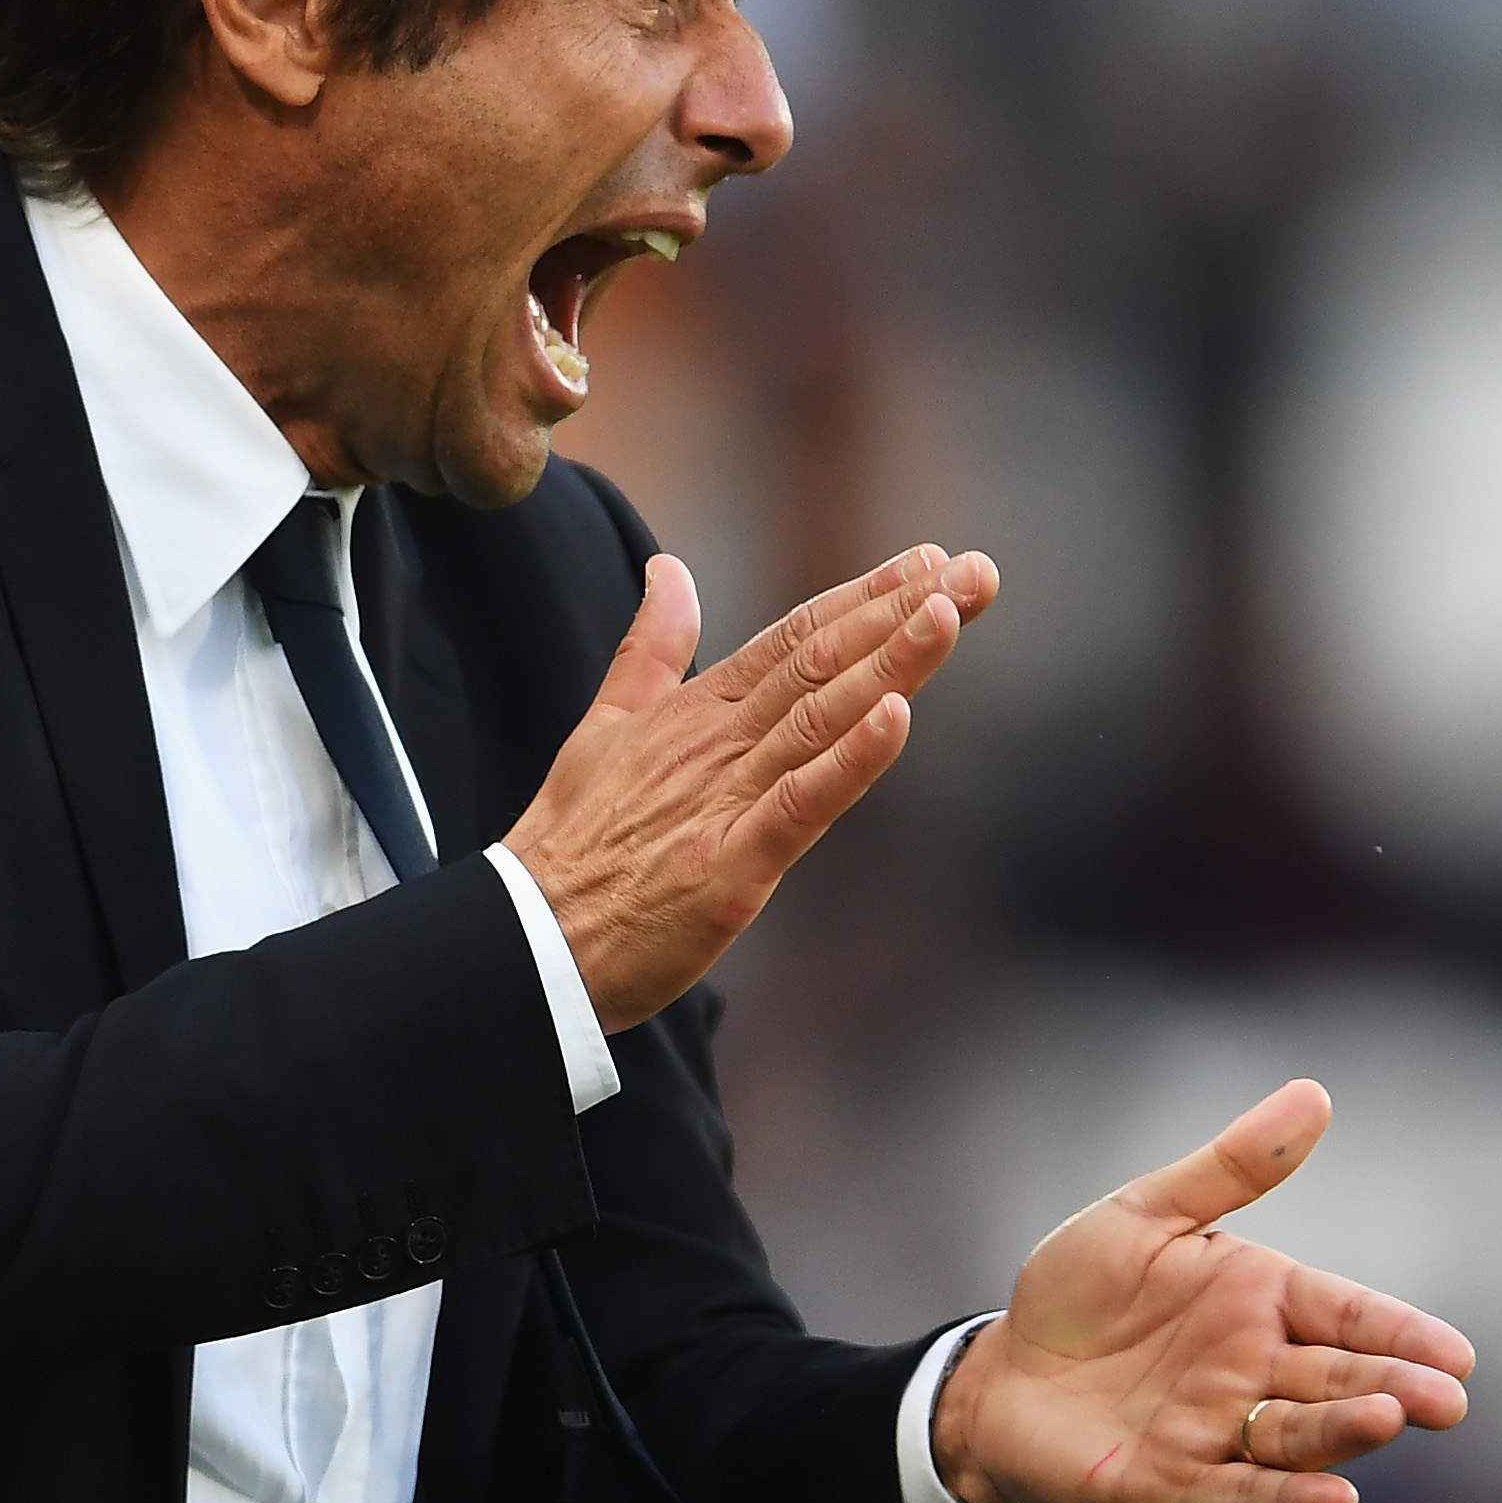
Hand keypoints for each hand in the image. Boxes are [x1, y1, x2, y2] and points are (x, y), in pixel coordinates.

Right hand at [505, 544, 998, 1030]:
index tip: (932, 561)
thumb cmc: (569, 844)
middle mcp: (716, 745)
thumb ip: (650, 650)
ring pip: (820, 718)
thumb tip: (669, 569)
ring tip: (949, 613)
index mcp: (695, 713)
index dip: (865, 597)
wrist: (523, 941)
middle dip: (902, 614)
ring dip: (890, 663)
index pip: (793, 637)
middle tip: (977, 572)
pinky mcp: (730, 867)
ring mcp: (724, 803)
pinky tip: (897, 716)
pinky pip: (799, 804)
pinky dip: (850, 760)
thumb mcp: (606, 727)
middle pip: (821, 664)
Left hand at [932, 1080, 1472, 1502]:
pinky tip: (1334, 1498)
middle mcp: (1255, 1368)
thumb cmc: (1079, 1290)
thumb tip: (1315, 1094)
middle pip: (1338, 1378)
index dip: (1400, 1333)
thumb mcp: (1148, 1213)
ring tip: (1386, 1420)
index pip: (1347, 1315)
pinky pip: (1243, 1491)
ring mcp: (1220, 1428)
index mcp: (1260, 1299)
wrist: (1001, 1375)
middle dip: (1393, 1387)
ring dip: (1344, 1432)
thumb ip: (1231, 1168)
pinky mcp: (1178, 1479)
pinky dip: (1288, 1497)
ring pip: (1299, 1435)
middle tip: (1446, 1400)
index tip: (1456, 1354)